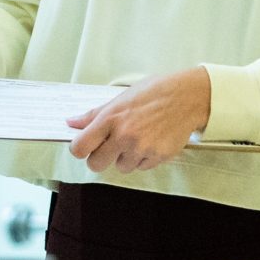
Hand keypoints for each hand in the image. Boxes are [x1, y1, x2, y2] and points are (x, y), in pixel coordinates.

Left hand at [68, 69, 212, 173]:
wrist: (188, 97)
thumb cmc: (155, 92)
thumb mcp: (121, 98)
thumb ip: (95, 114)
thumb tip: (71, 122)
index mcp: (111, 118)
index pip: (80, 147)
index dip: (79, 149)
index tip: (84, 146)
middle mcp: (124, 135)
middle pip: (96, 164)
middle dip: (100, 157)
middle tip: (111, 146)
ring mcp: (141, 148)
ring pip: (121, 167)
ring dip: (126, 157)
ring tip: (139, 138)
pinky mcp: (157, 156)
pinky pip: (141, 167)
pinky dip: (144, 158)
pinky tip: (152, 141)